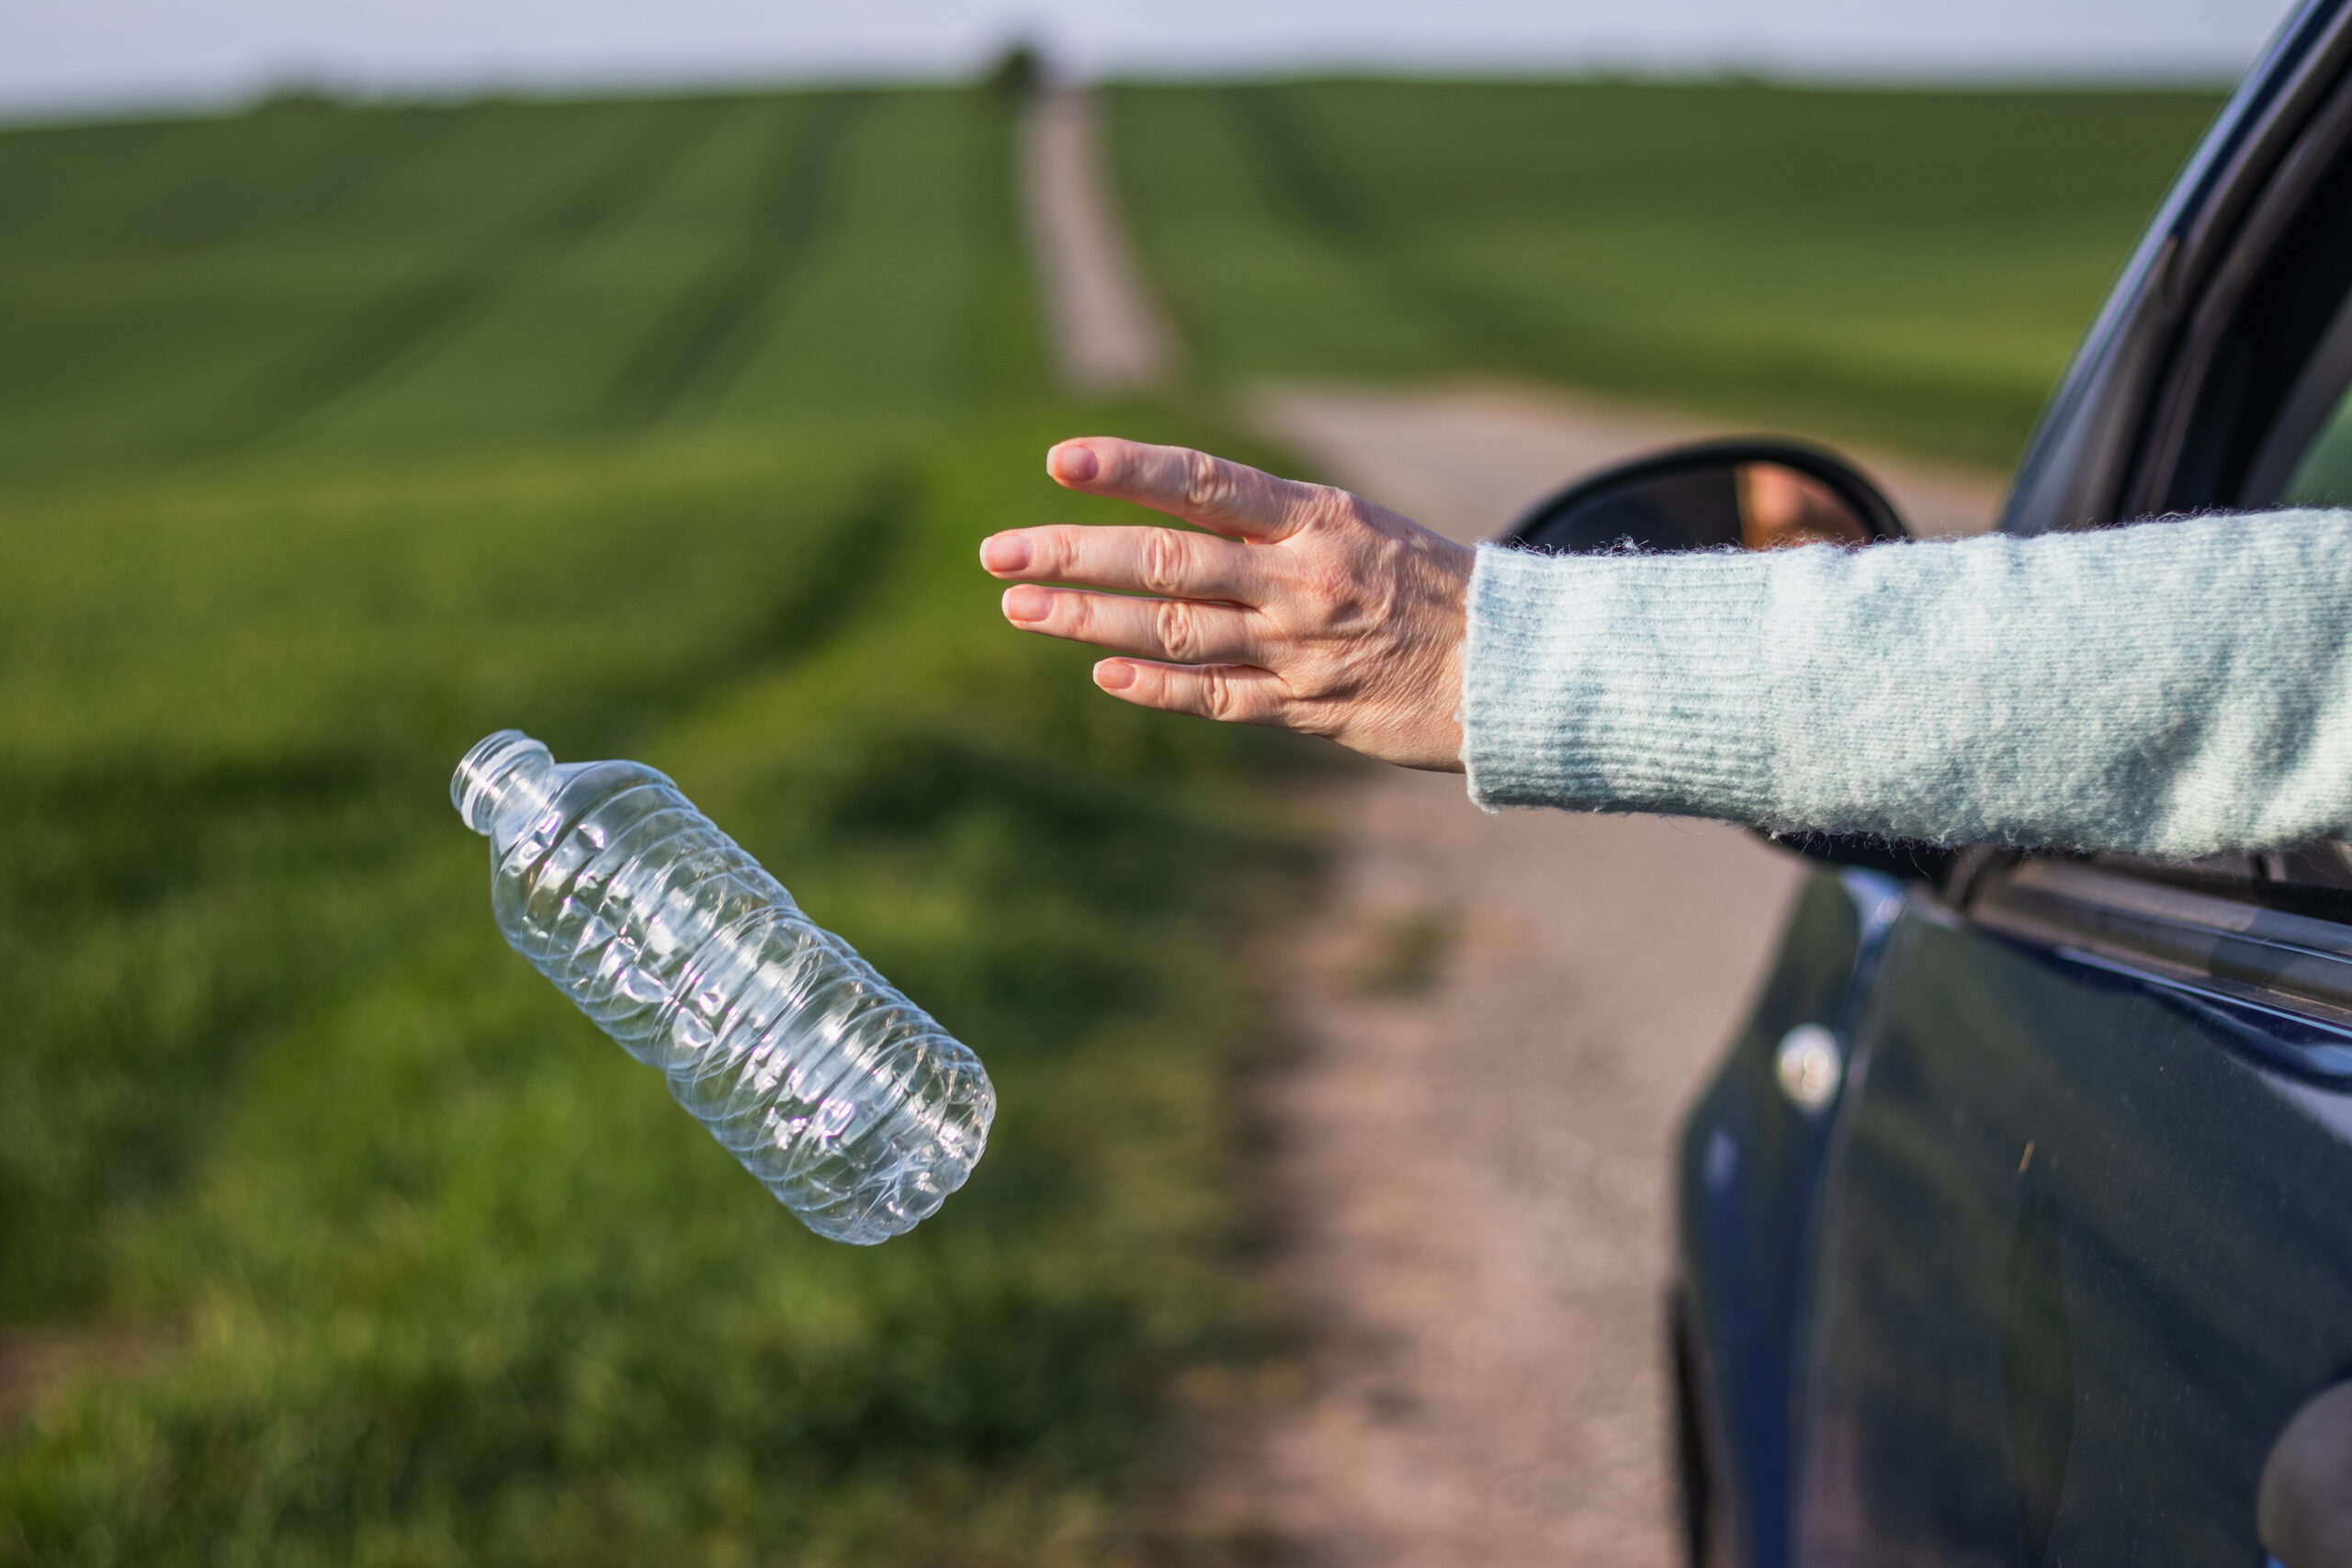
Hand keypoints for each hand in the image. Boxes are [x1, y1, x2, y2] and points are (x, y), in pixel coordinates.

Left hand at [980, 437, 1473, 771]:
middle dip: (1074, 553)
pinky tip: (1101, 671)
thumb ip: (1264, 523)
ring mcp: (1299, 646)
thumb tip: (1164, 509)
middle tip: (997, 551)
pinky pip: (1216, 697)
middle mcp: (1300, 577)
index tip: (1059, 463)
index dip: (1128, 470)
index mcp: (1314, 517)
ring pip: (1174, 629)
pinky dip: (1155, 685)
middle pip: (1167, 559)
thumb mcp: (1353, 527)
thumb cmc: (1422, 586)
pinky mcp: (1306, 708)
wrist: (1511, 666)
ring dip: (1089, 619)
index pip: (1203, 481)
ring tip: (1019, 606)